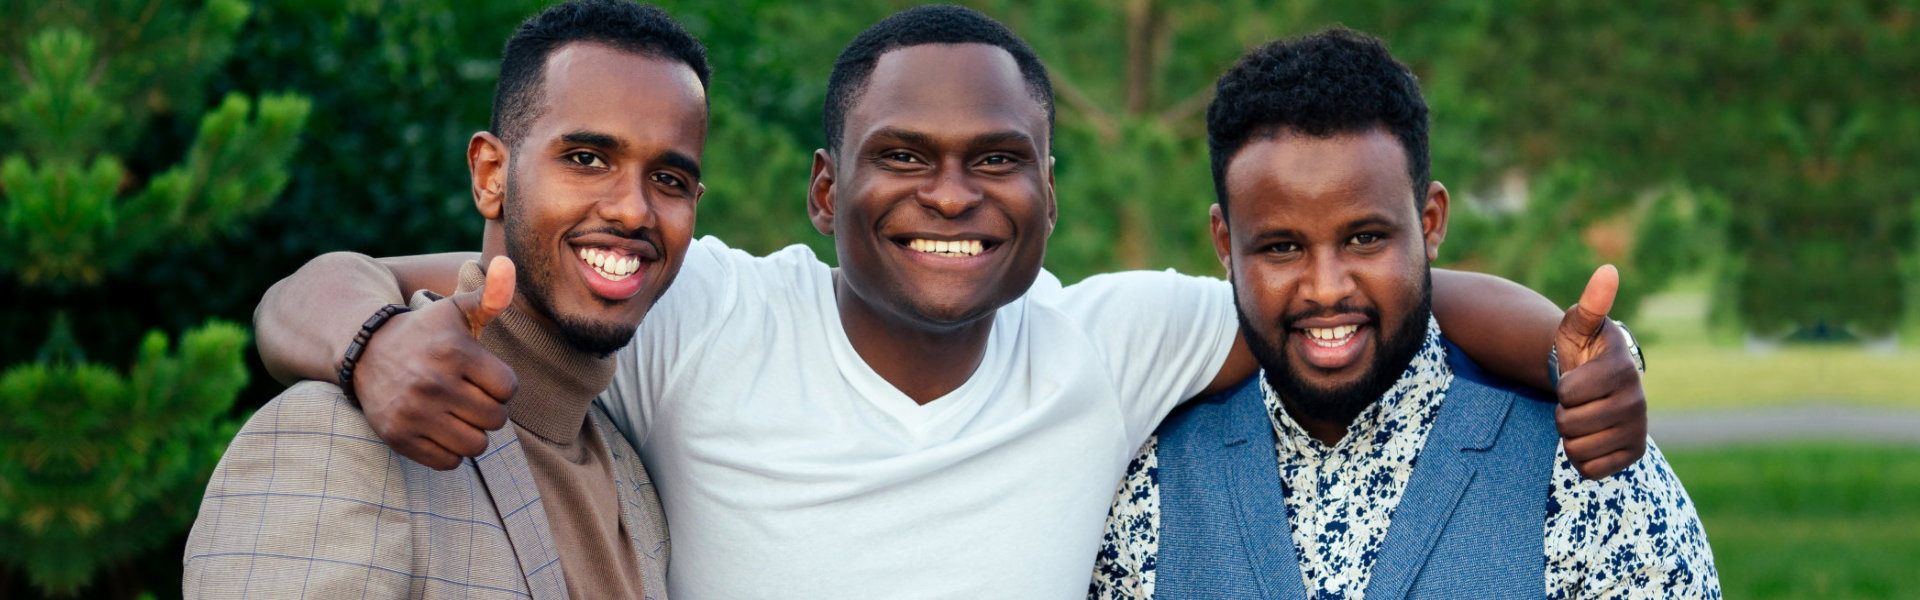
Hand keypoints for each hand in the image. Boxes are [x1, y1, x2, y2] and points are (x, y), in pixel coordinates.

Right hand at [355, 256, 519, 469]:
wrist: (365, 351)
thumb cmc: (424, 332)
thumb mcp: (455, 310)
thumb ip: (491, 295)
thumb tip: (510, 265)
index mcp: (454, 351)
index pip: (508, 388)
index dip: (501, 384)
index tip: (484, 376)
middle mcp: (433, 382)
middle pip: (495, 419)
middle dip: (489, 409)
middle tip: (471, 397)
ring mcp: (414, 412)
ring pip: (476, 445)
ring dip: (473, 433)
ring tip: (459, 415)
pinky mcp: (399, 437)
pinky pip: (448, 463)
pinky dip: (450, 452)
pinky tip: (441, 430)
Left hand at [1550, 265, 1648, 479]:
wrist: (1593, 384)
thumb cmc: (1581, 352)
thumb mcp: (1579, 325)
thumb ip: (1591, 302)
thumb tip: (1607, 271)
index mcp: (1623, 369)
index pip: (1568, 394)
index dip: (1562, 388)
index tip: (1576, 378)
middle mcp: (1638, 401)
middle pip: (1569, 424)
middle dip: (1562, 413)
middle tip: (1577, 401)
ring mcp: (1638, 430)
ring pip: (1577, 449)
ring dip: (1570, 435)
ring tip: (1583, 417)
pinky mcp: (1634, 454)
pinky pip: (1590, 469)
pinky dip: (1581, 458)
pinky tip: (1591, 438)